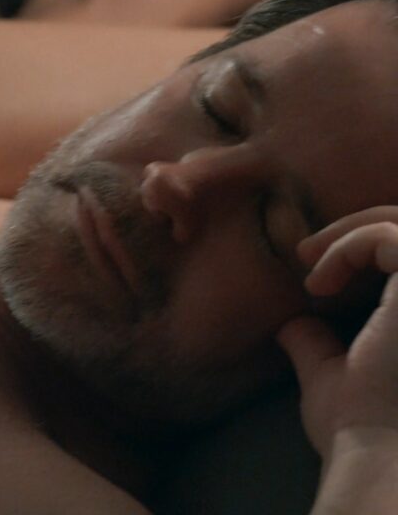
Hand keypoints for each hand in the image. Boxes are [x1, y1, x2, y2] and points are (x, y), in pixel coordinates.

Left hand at [277, 206, 397, 459]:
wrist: (378, 454)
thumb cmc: (363, 427)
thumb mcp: (336, 375)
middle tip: (305, 252)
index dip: (367, 247)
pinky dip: (348, 245)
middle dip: (361, 226)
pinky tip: (319, 284)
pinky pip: (389, 234)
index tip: (313, 276)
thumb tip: (291, 328)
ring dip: (353, 231)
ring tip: (309, 260)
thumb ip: (319, 347)